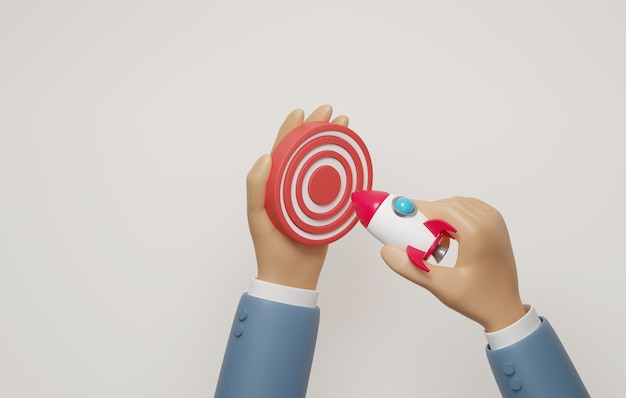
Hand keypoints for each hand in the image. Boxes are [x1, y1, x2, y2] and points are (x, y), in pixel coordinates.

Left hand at [246, 105, 348, 289]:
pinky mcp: (327, 208)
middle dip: (319, 129)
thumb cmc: (270, 249)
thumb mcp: (257, 217)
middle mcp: (293, 187)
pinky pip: (337, 184)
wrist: (292, 277)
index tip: (303, 112)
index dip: (293, 129)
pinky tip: (354, 158)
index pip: (284, 150)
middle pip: (307, 151)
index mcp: (275, 185)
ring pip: (324, 164)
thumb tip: (265, 156)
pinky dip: (346, 169)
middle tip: (332, 113)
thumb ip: (256, 187)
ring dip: (335, 145)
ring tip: (345, 128)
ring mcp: (311, 197)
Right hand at [381, 197, 525, 331]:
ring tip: (427, 236)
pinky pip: (469, 210)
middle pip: (449, 204)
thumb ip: (410, 267)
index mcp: (478, 233)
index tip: (398, 212)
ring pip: (459, 205)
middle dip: (426, 212)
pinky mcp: (496, 225)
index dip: (417, 208)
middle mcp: (489, 221)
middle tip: (407, 226)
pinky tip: (444, 235)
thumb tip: (386, 250)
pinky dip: (453, 216)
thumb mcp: (439, 285)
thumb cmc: (477, 299)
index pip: (441, 208)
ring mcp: (495, 221)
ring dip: (440, 214)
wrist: (505, 309)